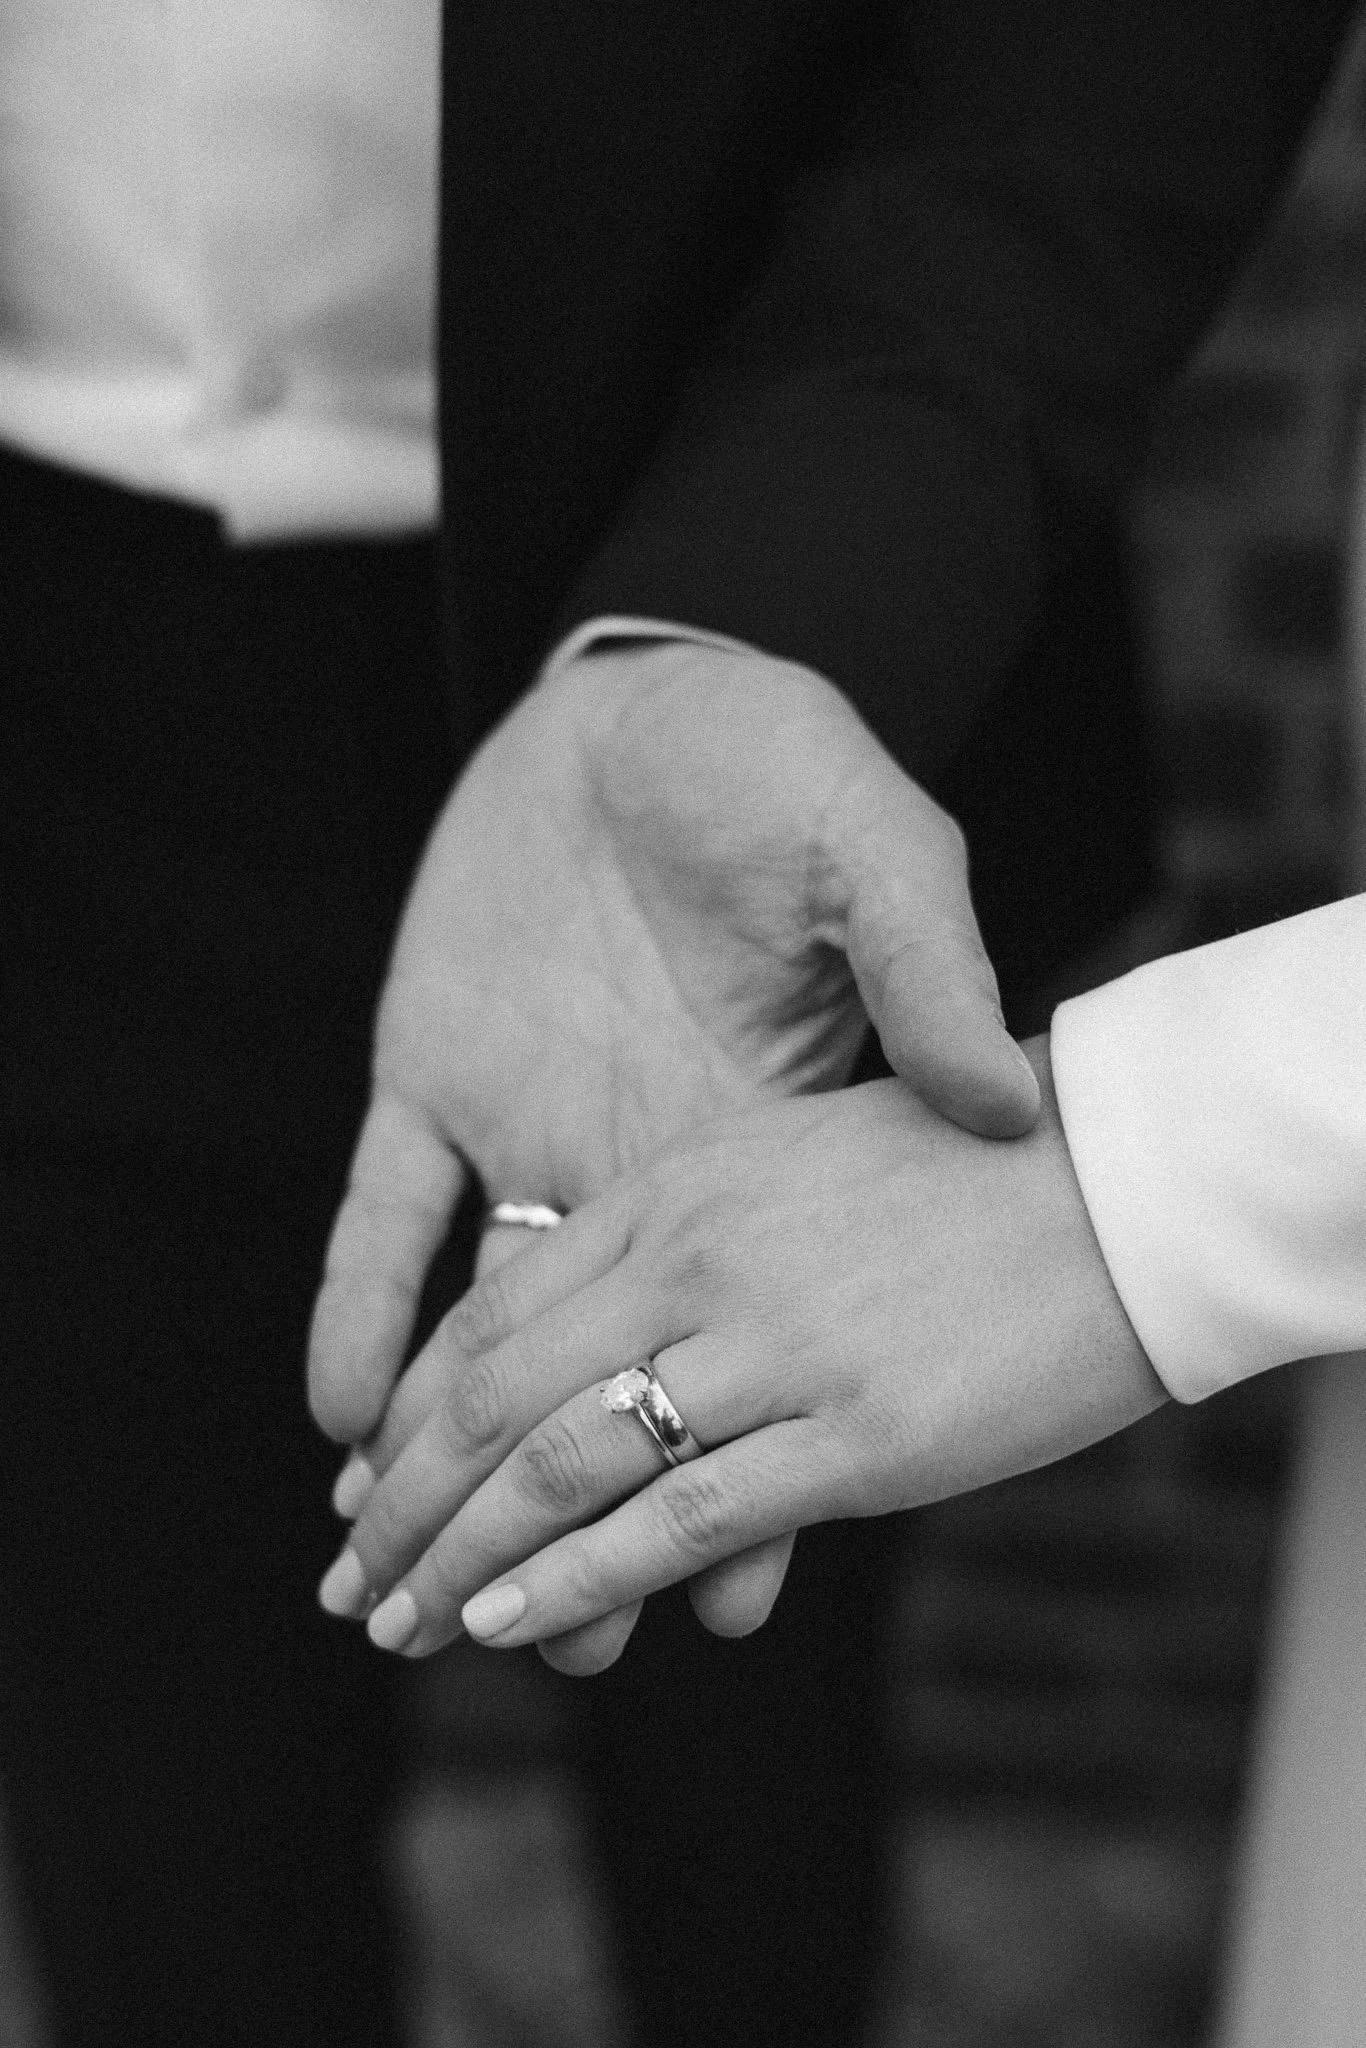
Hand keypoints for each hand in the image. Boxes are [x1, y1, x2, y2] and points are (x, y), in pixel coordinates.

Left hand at [309, 639, 1037, 1644]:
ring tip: (449, 1585)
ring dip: (458, 1456)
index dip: (726, 1476)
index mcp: (748, 1159)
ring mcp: (531, 1137)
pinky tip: (345, 1402)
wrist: (656, 699)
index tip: (720, 1597)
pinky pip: (385, 1213)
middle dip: (574, 1520)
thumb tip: (994, 1094)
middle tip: (558, 1652)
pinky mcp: (433, 1081)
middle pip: (599, 1381)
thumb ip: (926, 973)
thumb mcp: (884, 863)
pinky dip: (359, 1302)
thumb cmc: (791, 779)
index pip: (734, 1352)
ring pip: (488, 1331)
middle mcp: (638, 1182)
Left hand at [320, 1037, 1164, 1671]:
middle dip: (403, 1501)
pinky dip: (578, 1575)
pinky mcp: (858, 1430)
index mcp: (679, 1181)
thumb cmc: (971, 1163)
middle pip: (495, 1394)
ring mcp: (774, 1341)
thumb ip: (689, 1233)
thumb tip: (612, 1340)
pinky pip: (678, 1512)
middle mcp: (700, 1255)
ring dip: (459, 1555)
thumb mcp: (793, 1154)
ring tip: (395, 1625)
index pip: (492, 1311)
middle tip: (345, 1583)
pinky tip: (509, 1619)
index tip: (362, 1482)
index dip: (409, 1412)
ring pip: (562, 1462)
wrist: (1127, 1171)